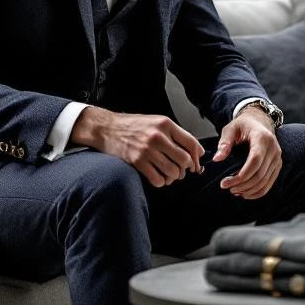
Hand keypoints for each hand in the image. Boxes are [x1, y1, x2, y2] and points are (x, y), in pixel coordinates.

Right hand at [70, 107, 203, 187]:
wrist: (107, 128)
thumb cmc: (133, 125)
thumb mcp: (156, 122)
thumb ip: (175, 134)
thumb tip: (196, 150)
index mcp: (166, 124)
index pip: (191, 142)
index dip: (197, 157)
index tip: (196, 164)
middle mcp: (158, 136)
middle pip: (184, 160)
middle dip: (185, 169)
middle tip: (182, 171)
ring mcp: (147, 150)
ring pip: (172, 171)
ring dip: (173, 177)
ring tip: (169, 175)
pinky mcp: (137, 162)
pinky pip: (157, 179)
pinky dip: (161, 182)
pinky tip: (158, 178)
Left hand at [213, 106, 281, 199]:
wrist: (259, 122)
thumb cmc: (243, 126)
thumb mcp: (230, 129)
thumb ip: (224, 143)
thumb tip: (217, 159)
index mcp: (262, 138)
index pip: (255, 160)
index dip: (241, 175)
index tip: (225, 183)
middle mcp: (273, 149)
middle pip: (259, 174)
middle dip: (242, 185)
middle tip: (226, 187)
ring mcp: (277, 158)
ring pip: (265, 181)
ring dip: (249, 190)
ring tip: (234, 191)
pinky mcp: (277, 165)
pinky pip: (269, 183)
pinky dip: (257, 191)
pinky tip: (245, 193)